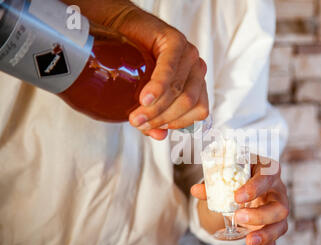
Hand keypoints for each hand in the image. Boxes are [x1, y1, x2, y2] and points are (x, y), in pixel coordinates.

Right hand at [107, 5, 208, 139]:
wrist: (120, 31)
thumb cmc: (134, 65)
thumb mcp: (144, 97)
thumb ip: (154, 117)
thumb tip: (159, 136)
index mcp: (196, 85)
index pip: (198, 112)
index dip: (176, 123)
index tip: (151, 127)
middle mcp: (196, 70)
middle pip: (188, 103)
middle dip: (161, 118)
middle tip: (137, 122)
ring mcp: (189, 55)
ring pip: (181, 91)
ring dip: (157, 108)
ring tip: (135, 115)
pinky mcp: (175, 42)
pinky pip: (170, 70)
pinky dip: (158, 87)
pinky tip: (145, 97)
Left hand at [191, 156, 288, 244]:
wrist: (253, 180)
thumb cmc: (243, 174)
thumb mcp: (231, 174)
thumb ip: (214, 183)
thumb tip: (195, 190)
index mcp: (269, 172)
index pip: (266, 179)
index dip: (254, 188)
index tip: (237, 197)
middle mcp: (278, 192)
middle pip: (279, 207)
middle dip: (260, 215)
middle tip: (239, 217)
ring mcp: (278, 211)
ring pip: (280, 225)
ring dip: (265, 235)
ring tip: (248, 241)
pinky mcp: (275, 226)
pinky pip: (275, 241)